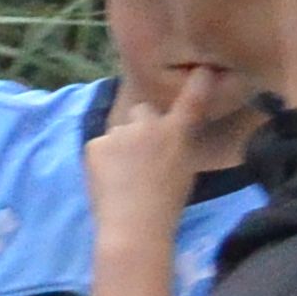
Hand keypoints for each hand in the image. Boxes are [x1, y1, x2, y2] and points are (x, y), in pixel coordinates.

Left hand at [85, 61, 220, 250]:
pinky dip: (102, 160)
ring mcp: (119, 132)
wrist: (134, 224)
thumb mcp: (184, 171)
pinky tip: (107, 180)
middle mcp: (149, 124)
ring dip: (120, 145)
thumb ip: (177, 147)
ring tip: (123, 175)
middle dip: (141, 124)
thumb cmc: (168, 206)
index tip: (202, 70)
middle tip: (141, 154)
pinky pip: (99, 147)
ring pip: (119, 132)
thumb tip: (166, 141)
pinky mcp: (94, 143)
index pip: (190, 101)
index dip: (197, 84)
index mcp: (177, 133)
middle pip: (142, 111)